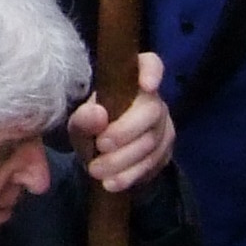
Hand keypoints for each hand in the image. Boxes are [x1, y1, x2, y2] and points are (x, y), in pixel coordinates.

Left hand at [71, 52, 172, 194]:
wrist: (101, 158)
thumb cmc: (92, 129)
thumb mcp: (79, 125)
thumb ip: (83, 119)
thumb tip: (98, 115)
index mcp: (131, 81)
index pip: (150, 63)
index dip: (152, 71)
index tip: (147, 86)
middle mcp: (153, 100)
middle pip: (151, 111)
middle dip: (125, 132)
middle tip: (100, 147)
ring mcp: (164, 126)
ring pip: (152, 141)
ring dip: (123, 159)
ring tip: (97, 171)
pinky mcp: (165, 151)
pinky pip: (154, 163)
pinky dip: (131, 175)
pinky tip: (112, 182)